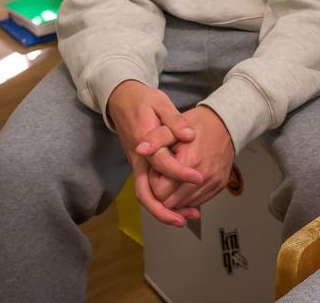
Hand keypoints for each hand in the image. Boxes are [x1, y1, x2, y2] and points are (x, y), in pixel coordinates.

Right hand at [106, 80, 200, 224]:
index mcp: (144, 142)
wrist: (120, 99)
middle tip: (184, 219)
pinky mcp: (141, 166)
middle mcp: (138, 159)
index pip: (162, 163)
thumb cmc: (143, 100)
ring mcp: (138, 165)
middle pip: (146, 193)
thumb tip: (189, 136)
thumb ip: (174, 120)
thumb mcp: (160, 103)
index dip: (181, 173)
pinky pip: (150, 189)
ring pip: (147, 195)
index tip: (199, 178)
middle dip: (164, 210)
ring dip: (164, 209)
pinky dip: (163, 200)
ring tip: (187, 217)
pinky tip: (181, 203)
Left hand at [146, 105, 235, 216]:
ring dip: (175, 195)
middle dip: (163, 192)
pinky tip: (186, 181)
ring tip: (176, 176)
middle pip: (170, 203)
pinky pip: (197, 202)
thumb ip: (155, 138)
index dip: (154, 182)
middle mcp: (203, 177)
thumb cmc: (199, 125)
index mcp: (190, 162)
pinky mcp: (219, 186)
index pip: (160, 192)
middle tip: (165, 174)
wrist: (227, 125)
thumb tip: (140, 149)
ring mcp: (213, 183)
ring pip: (183, 205)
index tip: (158, 169)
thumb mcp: (173, 127)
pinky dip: (188, 196)